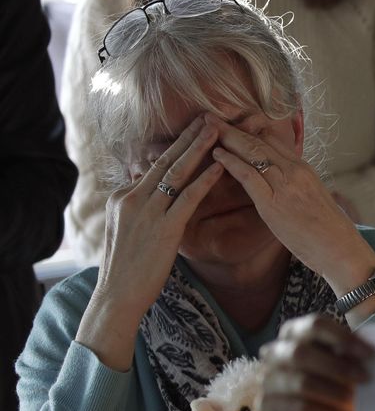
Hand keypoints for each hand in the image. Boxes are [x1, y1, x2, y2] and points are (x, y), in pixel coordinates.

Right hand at [78, 117, 224, 369]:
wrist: (118, 294)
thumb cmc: (126, 268)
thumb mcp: (125, 230)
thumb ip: (138, 209)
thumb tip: (147, 190)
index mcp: (123, 197)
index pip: (153, 166)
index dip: (176, 146)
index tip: (193, 128)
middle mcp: (132, 198)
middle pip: (165, 160)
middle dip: (189, 136)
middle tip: (209, 116)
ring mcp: (147, 212)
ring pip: (177, 172)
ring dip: (199, 148)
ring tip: (217, 129)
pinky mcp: (164, 228)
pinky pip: (188, 197)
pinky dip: (205, 180)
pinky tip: (221, 166)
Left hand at [208, 115, 374, 291]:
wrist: (341, 250)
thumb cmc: (329, 231)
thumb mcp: (315, 199)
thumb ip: (297, 185)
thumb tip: (285, 184)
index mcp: (305, 169)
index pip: (273, 140)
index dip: (249, 130)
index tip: (231, 123)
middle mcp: (295, 172)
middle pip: (259, 141)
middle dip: (232, 128)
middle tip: (210, 117)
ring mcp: (285, 186)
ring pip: (252, 153)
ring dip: (227, 138)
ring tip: (206, 128)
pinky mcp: (274, 204)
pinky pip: (248, 175)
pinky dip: (230, 162)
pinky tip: (216, 154)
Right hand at [259, 314, 374, 410]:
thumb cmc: (333, 383)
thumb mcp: (345, 363)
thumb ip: (353, 353)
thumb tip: (374, 349)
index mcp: (295, 332)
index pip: (315, 325)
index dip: (344, 338)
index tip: (371, 354)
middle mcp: (276, 353)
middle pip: (302, 353)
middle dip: (338, 367)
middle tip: (365, 379)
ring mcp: (268, 380)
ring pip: (301, 382)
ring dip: (335, 393)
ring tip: (356, 403)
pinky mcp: (268, 407)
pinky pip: (298, 408)